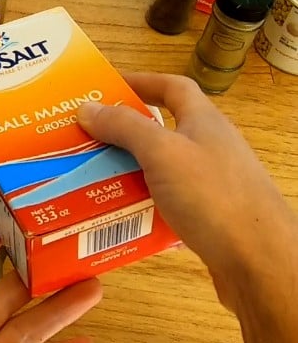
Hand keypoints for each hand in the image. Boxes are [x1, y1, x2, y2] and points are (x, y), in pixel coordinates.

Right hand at [77, 72, 296, 312]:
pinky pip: (165, 202)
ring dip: (128, 172)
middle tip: (85, 142)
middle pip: (162, 131)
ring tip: (92, 180)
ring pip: (160, 169)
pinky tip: (120, 216)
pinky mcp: (207, 216)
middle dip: (123, 134)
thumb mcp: (162, 153)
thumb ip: (125, 128)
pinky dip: (141, 205)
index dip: (140, 82)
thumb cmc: (211, 196)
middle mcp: (209, 147)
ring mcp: (210, 183)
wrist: (257, 260)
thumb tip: (87, 107)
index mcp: (203, 122)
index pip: (172, 87)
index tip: (105, 88)